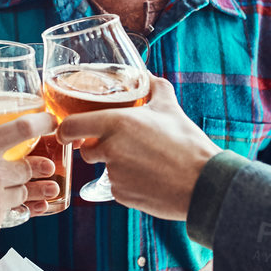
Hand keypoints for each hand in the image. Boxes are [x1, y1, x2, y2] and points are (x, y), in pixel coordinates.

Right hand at [0, 98, 57, 261]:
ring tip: (43, 189)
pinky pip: (12, 214)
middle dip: (41, 165)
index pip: (22, 129)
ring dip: (30, 189)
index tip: (49, 123)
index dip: (41, 123)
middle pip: (31, 166)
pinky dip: (14, 209)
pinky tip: (19, 208)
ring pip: (24, 192)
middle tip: (46, 164)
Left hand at [56, 77, 218, 219]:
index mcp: (117, 123)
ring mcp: (114, 175)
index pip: (71, 126)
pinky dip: (127, 183)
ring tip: (143, 162)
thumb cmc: (188, 144)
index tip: (67, 132)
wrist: (204, 183)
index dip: (65, 130)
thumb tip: (147, 76)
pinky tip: (148, 178)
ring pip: (103, 168)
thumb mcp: (171, 108)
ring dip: (115, 165)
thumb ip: (155, 87)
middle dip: (96, 147)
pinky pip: (116, 187)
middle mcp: (110, 149)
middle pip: (86, 150)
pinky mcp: (121, 195)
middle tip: (118, 144)